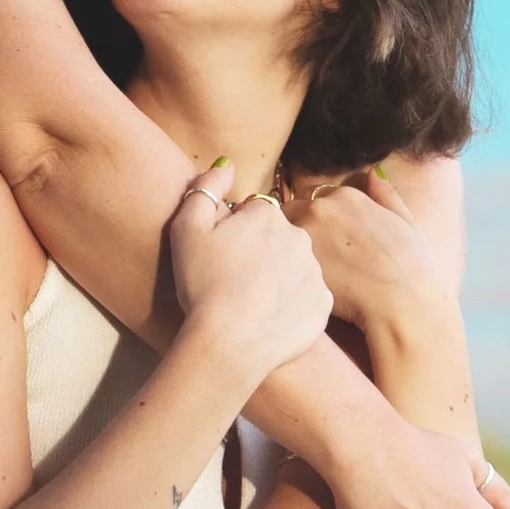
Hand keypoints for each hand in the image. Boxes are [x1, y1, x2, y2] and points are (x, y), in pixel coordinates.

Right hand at [167, 172, 331, 396]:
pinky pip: (307, 297)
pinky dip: (292, 305)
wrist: (228, 344)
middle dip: (262, 252)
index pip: (253, 214)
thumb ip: (206, 188)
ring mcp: (314, 271)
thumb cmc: (202, 285)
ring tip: (253, 302)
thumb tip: (227, 164)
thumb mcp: (186, 228)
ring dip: (279, 277)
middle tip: (236, 280)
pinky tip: (270, 318)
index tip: (224, 257)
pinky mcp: (323, 304)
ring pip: (294, 266)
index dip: (236, 234)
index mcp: (267, 214)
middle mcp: (299, 236)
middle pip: (278, 237)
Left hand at [284, 165, 446, 341]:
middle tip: (310, 254)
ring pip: (281, 232)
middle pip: (292, 210)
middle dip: (298, 227)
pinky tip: (297, 284)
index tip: (323, 235)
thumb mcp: (405, 220)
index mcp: (346, 195)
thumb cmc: (411, 266)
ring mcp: (304, 232)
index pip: (314, 196)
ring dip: (287, 245)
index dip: (317, 216)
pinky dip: (284, 267)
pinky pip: (278, 258)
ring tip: (300, 269)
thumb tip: (372, 174)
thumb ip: (385, 194)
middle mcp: (321, 206)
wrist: (401, 302)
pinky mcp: (294, 261)